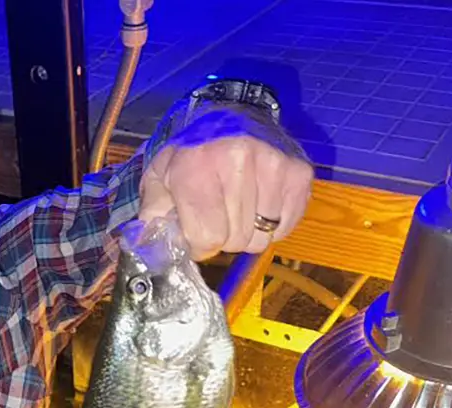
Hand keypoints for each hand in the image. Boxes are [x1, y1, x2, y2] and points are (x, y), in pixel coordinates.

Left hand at [138, 105, 314, 258]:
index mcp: (197, 166)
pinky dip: (271, 225)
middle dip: (223, 237)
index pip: (208, 237)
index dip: (199, 243)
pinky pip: (285, 227)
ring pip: (262, 238)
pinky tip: (259, 203)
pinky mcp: (299, 173)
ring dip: (248, 232)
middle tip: (217, 214)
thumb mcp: (160, 178)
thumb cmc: (193, 152)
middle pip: (236, 240)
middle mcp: (238, 161)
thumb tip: (153, 251)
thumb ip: (152, 217)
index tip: (196, 231)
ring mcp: (274, 165)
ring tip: (237, 206)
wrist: (231, 113)